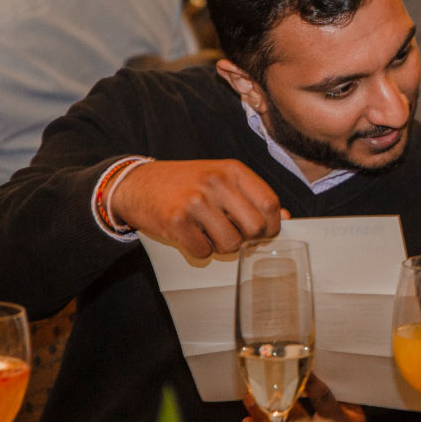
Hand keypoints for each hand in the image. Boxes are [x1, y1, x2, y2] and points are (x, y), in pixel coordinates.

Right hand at [111, 159, 284, 256]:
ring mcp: (196, 201)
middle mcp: (216, 182)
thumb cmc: (184, 183)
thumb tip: (284, 218)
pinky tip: (190, 235)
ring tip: (208, 231)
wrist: (136, 183)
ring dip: (221, 245)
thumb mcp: (221, 178)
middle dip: (247, 238)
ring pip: (231, 244)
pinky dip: (200, 250)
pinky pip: (204, 252)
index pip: (270, 203)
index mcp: (232, 169)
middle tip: (233, 233)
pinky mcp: (177, 221)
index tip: (264, 232)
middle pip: (255, 227)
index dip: (272, 225)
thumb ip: (251, 196)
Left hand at [241, 373, 367, 421]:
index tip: (298, 368)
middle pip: (295, 419)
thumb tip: (309, 371)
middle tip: (260, 386)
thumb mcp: (352, 410)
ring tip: (249, 398)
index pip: (324, 399)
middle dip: (276, 400)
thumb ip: (334, 394)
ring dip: (261, 416)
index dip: (310, 382)